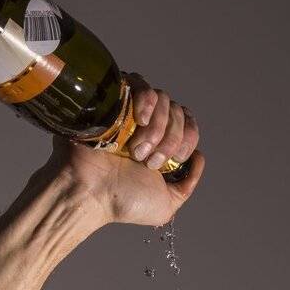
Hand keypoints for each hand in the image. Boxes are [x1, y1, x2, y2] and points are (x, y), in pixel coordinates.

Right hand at [41, 72, 204, 225]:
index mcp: (162, 146)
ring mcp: (132, 112)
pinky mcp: (116, 99)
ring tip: (137, 151)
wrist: (90, 192)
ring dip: (157, 128)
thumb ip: (188, 184)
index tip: (172, 162)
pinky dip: (147, 100)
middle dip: (170, 139)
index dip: (188, 140)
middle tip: (149, 162)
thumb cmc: (123, 201)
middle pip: (179, 112)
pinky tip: (139, 119)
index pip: (189, 126)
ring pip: (164, 99)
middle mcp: (149, 127)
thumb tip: (199, 157)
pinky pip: (141, 84)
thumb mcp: (167, 206)